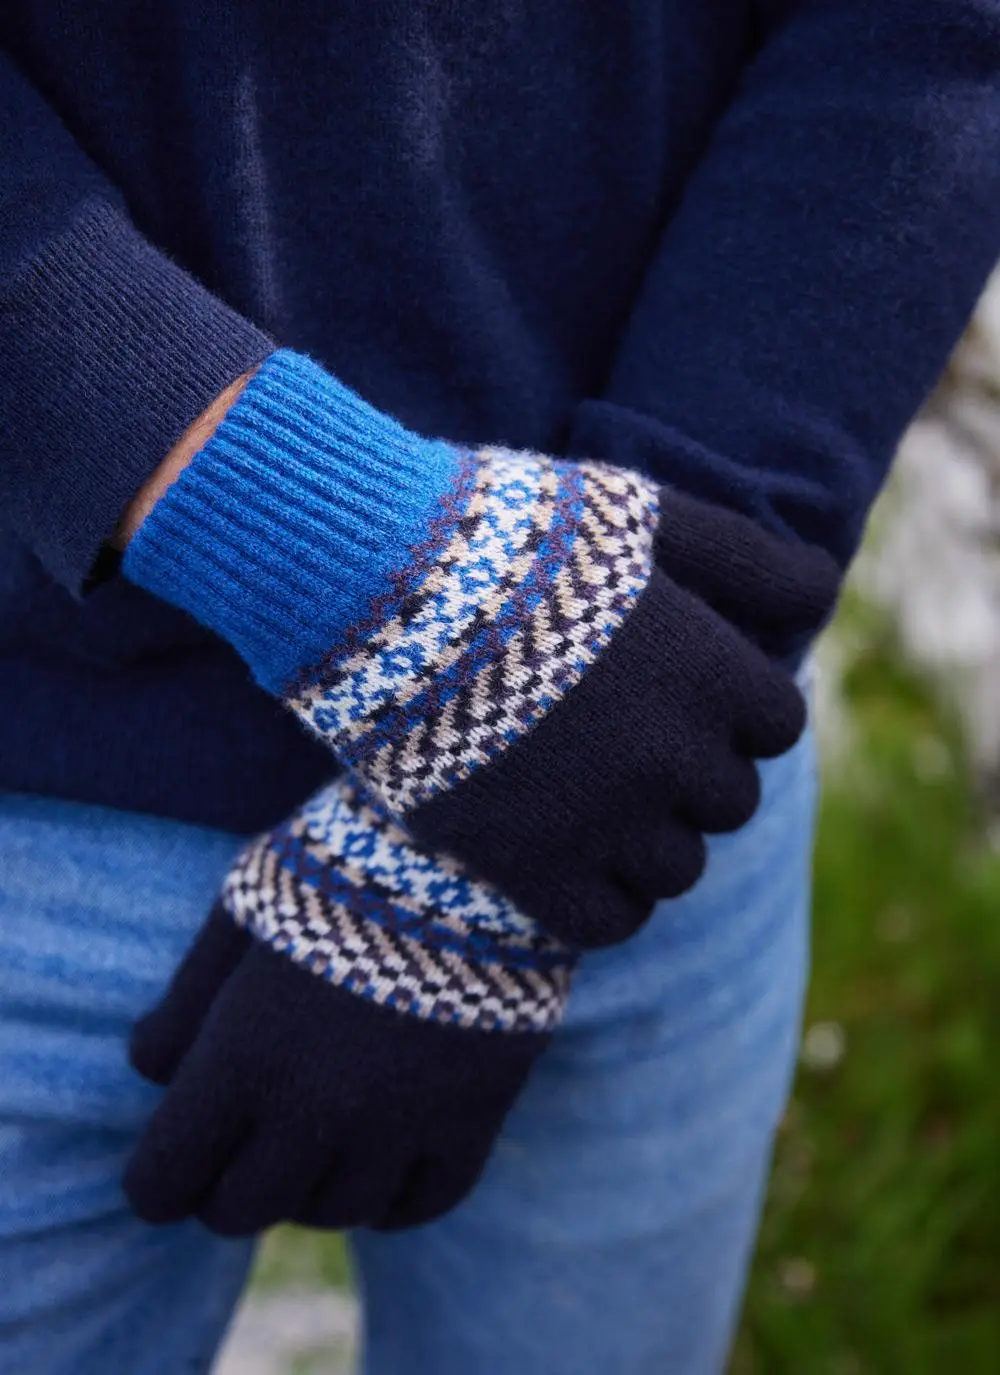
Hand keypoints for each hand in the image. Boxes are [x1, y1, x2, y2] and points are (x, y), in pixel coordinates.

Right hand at [123, 353, 839, 947]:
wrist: (380, 586)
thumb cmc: (516, 538)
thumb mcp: (643, 514)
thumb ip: (746, 553)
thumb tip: (825, 593)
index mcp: (712, 673)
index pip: (777, 723)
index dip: (732, 708)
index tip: (678, 690)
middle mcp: (675, 757)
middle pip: (730, 801)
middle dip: (692, 773)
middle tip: (624, 742)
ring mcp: (605, 821)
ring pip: (679, 870)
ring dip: (649, 839)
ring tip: (592, 798)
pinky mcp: (533, 868)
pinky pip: (611, 921)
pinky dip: (601, 897)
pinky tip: (565, 853)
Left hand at [123, 779, 573, 1236]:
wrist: (476, 843)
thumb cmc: (339, 865)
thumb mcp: (237, 909)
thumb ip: (182, 1004)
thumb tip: (151, 1069)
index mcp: (242, 1059)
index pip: (163, 1185)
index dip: (161, 1173)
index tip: (180, 1147)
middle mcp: (315, 1111)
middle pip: (241, 1211)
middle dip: (229, 1181)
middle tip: (250, 1136)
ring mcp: (401, 1124)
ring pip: (333, 1213)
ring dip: (314, 1183)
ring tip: (323, 1129)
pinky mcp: (475, 1118)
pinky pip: (420, 1207)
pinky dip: (392, 1196)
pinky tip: (384, 1153)